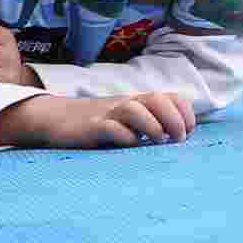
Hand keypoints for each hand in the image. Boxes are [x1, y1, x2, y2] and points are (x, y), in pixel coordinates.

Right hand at [0, 89, 197, 148]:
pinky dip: (124, 137)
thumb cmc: (98, 123)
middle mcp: (125, 104)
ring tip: (158, 141)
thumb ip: (150, 122)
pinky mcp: (90, 128)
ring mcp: (107, 114)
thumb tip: (179, 139)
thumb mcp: (127, 120)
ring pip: (134, 109)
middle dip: (173, 118)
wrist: (54, 118)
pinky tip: (131, 145)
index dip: (184, 112)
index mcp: (137, 102)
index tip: (188, 131)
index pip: (170, 97)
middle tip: (178, 139)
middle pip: (156, 98)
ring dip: (152, 125)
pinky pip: (110, 128)